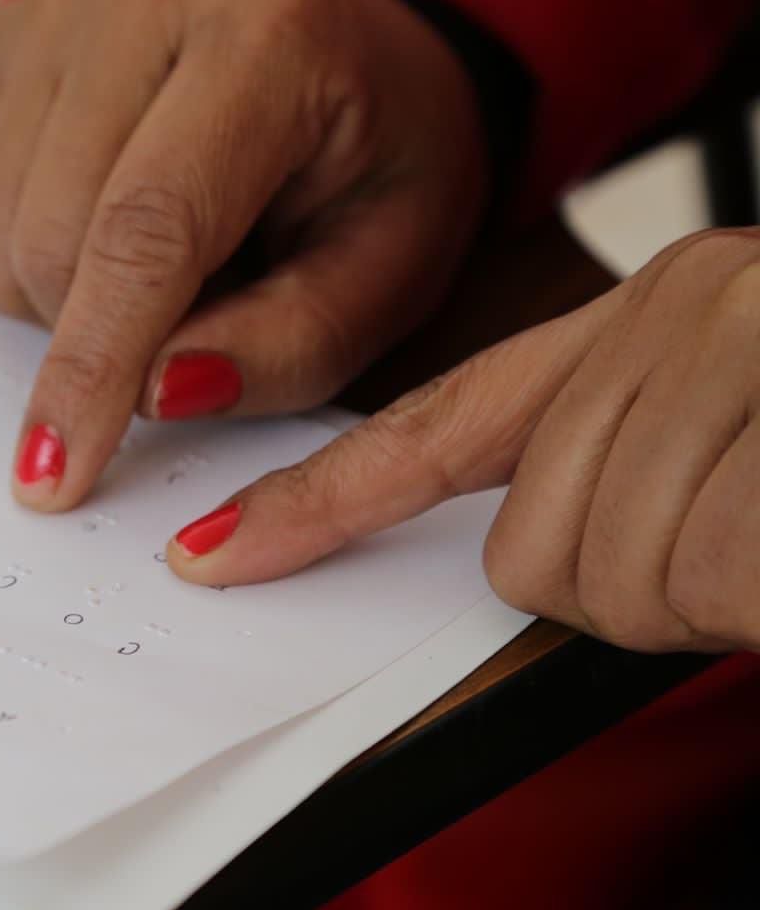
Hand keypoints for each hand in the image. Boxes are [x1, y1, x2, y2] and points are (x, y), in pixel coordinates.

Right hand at [0, 0, 487, 510]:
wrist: (344, 37)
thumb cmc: (378, 155)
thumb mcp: (392, 264)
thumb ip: (291, 343)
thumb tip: (153, 397)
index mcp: (272, 34)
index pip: (148, 228)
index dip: (93, 364)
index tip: (55, 476)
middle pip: (50, 239)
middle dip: (102, 333)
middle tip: (198, 310)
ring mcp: (62, 6)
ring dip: (63, 300)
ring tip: (163, 261)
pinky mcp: (8, 35)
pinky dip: (28, 261)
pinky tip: (105, 228)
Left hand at [168, 229, 759, 654]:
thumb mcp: (725, 422)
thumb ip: (597, 467)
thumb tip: (513, 557)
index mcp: (637, 313)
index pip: (429, 427)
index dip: (313, 503)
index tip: (205, 552)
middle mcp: (669, 311)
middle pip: (526, 553)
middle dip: (615, 589)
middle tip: (718, 547)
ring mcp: (728, 351)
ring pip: (601, 582)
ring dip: (687, 598)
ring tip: (759, 534)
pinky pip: (691, 583)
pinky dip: (741, 594)